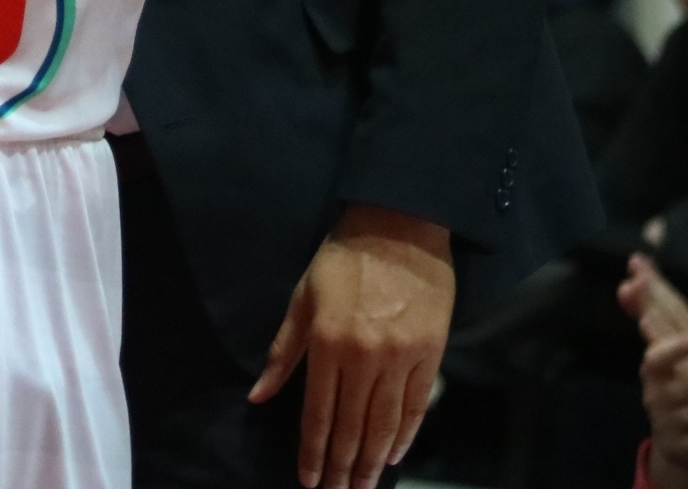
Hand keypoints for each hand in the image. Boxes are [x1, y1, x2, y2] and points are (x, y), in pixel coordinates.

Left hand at [250, 206, 456, 488]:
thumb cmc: (343, 259)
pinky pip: (417, 404)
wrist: (399, 225)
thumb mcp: (302, 298)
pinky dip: (406, 434)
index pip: (317, 413)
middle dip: (342, 467)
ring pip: (385, 423)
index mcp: (326, 343)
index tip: (309, 481)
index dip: (312, 452)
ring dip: (373, 461)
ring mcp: (399, 357)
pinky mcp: (429, 352)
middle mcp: (363, 357)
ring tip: (365, 487)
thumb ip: (283, 352)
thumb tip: (258, 395)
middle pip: (352, 426)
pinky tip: (395, 455)